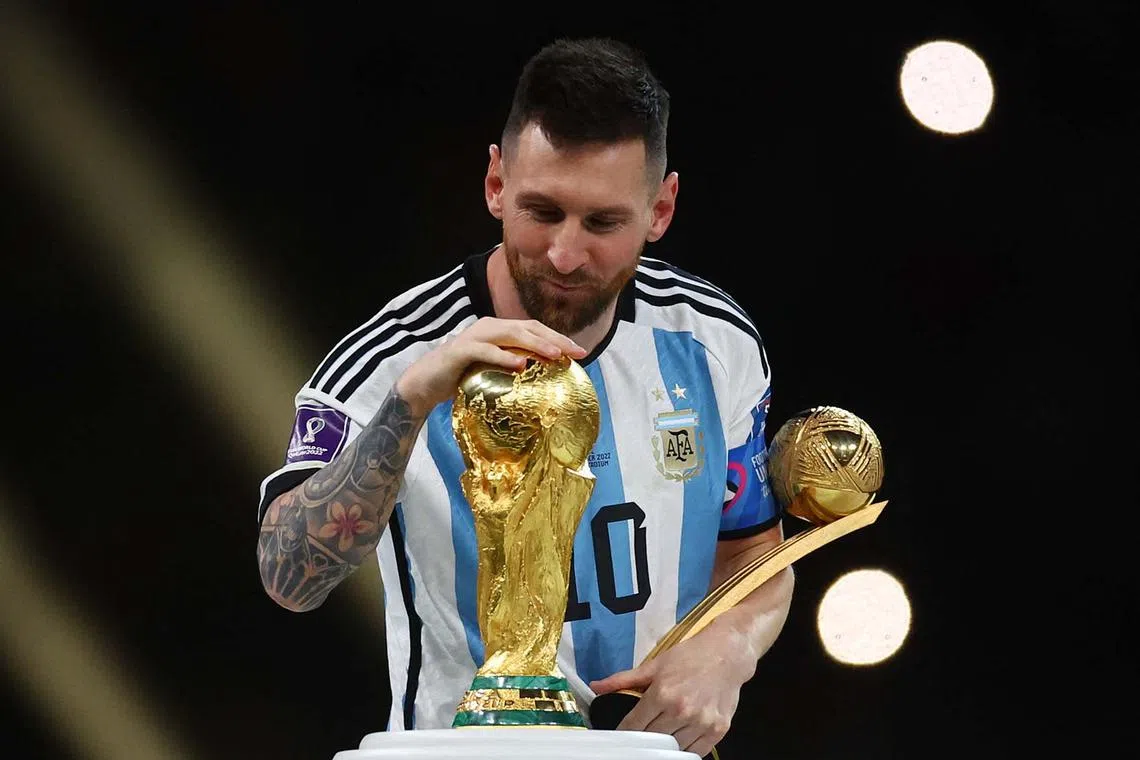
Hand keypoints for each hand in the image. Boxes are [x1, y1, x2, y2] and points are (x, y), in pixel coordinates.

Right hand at [395, 317, 586, 416]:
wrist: (424, 385)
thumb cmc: (461, 380)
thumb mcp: (494, 373)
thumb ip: (515, 370)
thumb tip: (546, 380)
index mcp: (499, 331)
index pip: (534, 329)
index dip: (558, 338)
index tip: (580, 352)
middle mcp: (489, 328)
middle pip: (528, 328)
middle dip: (555, 339)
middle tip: (577, 352)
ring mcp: (474, 337)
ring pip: (510, 335)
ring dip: (535, 344)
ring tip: (556, 355)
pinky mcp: (460, 350)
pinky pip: (485, 351)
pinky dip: (504, 356)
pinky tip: (521, 365)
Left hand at [589, 619, 755, 757]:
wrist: (727, 654)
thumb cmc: (690, 657)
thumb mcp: (654, 665)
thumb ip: (624, 679)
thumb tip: (596, 687)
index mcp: (662, 694)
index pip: (634, 725)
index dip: (624, 732)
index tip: (620, 735)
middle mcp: (681, 711)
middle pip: (652, 740)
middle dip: (643, 738)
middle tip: (642, 734)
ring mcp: (701, 723)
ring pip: (673, 749)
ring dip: (665, 744)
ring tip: (663, 732)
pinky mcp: (718, 730)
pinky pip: (696, 751)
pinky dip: (686, 749)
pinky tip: (681, 738)